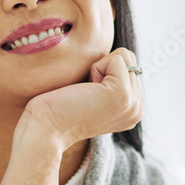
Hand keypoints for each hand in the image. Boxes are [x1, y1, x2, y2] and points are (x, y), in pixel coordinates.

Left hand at [19, 48, 142, 150]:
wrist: (47, 128)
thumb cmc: (61, 109)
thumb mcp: (97, 95)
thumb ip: (114, 81)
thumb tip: (122, 55)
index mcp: (133, 110)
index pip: (131, 67)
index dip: (105, 71)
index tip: (89, 96)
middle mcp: (137, 109)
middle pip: (130, 60)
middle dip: (104, 68)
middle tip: (87, 93)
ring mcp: (133, 103)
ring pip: (125, 57)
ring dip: (100, 68)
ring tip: (87, 92)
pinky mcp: (122, 93)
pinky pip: (116, 59)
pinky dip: (95, 69)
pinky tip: (86, 91)